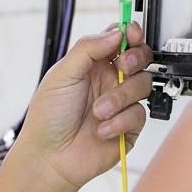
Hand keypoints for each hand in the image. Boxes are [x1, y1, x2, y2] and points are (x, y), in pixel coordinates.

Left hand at [13, 22, 153, 190]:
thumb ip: (88, 48)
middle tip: (123, 66)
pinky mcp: (129, 126)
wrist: (50, 158)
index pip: (119, 40)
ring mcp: (121, 103)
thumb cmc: (48, 118)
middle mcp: (109, 81)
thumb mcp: (62, 75)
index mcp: (92, 64)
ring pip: (142, 85)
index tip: (132, 34)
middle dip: (135, 59)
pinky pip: (139, 114)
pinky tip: (101, 129)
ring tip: (98, 112)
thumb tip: (116, 33)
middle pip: (140, 58)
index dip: (130, 33)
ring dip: (119, 98)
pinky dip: (119, 122)